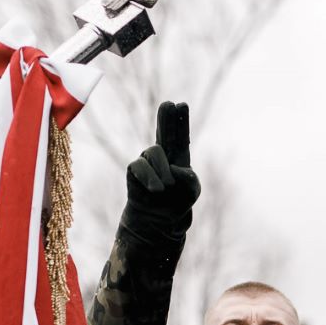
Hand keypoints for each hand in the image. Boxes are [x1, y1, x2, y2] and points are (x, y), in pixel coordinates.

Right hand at [120, 101, 201, 244]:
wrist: (158, 220)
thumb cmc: (176, 202)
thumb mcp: (191, 190)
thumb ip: (189, 178)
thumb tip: (174, 168)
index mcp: (178, 156)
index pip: (180, 136)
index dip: (180, 121)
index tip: (181, 105)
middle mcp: (162, 154)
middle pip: (164, 132)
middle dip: (166, 118)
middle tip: (168, 105)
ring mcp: (146, 160)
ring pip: (154, 151)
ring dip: (163, 170)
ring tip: (166, 187)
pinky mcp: (134, 169)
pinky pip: (140, 166)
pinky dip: (150, 177)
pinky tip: (157, 189)